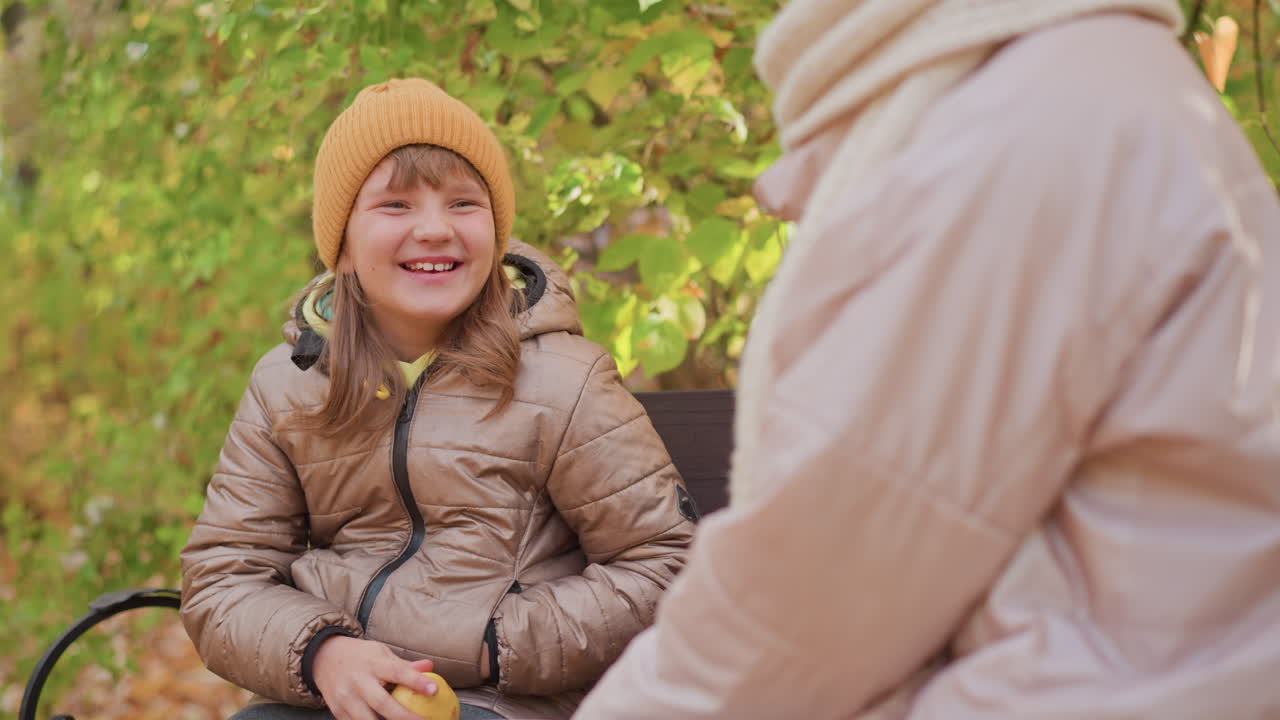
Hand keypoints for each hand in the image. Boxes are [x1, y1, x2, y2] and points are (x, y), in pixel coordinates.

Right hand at [311, 634, 437, 719]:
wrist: (324, 658)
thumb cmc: (362, 657)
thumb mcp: (382, 653)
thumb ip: (404, 665)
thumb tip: (430, 667)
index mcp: (373, 663)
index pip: (398, 672)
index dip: (417, 681)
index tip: (434, 690)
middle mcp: (358, 681)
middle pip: (381, 703)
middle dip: (403, 716)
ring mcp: (346, 698)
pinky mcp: (338, 711)